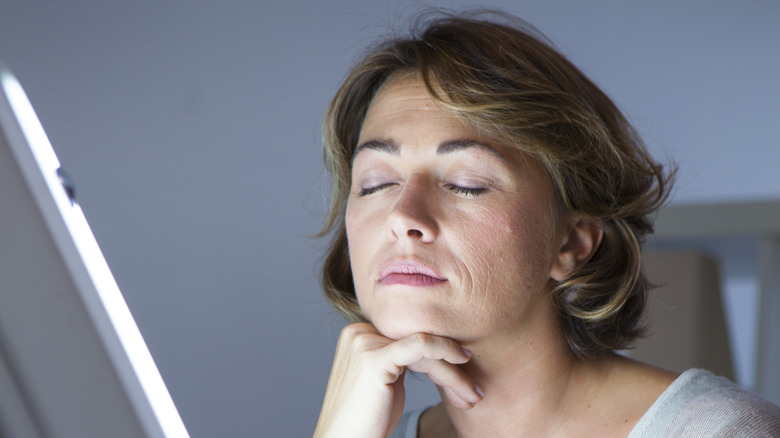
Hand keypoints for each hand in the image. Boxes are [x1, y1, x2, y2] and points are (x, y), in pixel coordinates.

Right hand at [314, 322, 481, 437]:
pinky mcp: (374, 357)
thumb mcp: (388, 382)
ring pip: (425, 347)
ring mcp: (364, 342)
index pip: (410, 338)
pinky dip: (445, 354)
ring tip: (473, 396)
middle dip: (451, 368)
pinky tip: (462, 371)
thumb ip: (403, 360)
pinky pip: (420, 346)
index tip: (465, 380)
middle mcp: (359, 333)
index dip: (441, 357)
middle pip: (418, 341)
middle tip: (474, 392)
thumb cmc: (367, 421)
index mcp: (359, 334)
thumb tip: (440, 348)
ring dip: (455, 373)